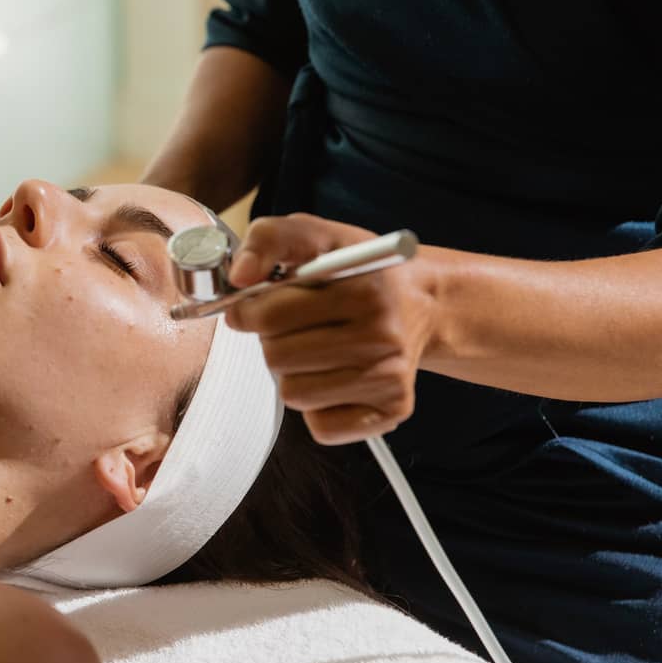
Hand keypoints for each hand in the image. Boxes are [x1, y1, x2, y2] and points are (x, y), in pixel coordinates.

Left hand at [225, 213, 441, 444]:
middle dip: (273, 340)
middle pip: (277, 358)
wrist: (422, 302)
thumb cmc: (359, 271)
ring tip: (317, 349)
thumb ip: (270, 240)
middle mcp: (382, 336)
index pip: (271, 316)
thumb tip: (238, 274)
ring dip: (293, 373)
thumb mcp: (318, 236)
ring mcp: (390, 377)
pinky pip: (321, 426)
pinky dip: (318, 407)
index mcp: (363, 289)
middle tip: (295, 326)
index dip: (250, 311)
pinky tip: (335, 377)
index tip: (254, 306)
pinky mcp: (392, 410)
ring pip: (294, 394)